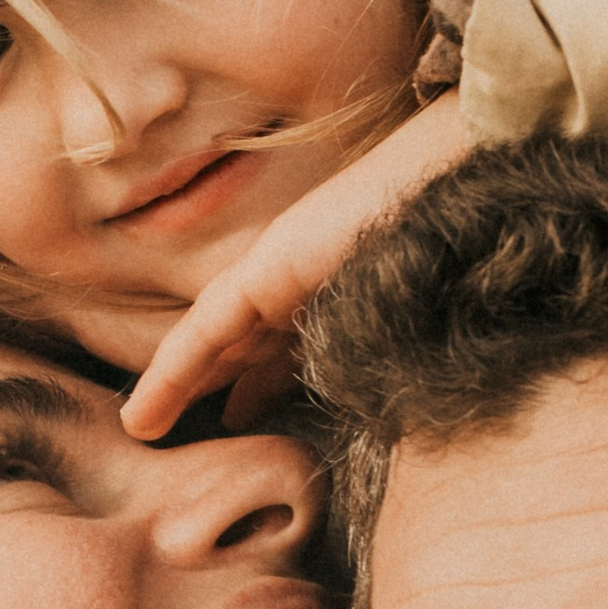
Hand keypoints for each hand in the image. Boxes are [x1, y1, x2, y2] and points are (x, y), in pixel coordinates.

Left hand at [120, 91, 473, 436]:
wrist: (465, 183)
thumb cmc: (460, 245)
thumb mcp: (414, 313)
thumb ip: (389, 352)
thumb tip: (403, 417)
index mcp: (337, 285)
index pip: (287, 342)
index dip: (260, 380)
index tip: (240, 414)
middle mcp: (303, 277)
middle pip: (245, 342)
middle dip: (214, 383)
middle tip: (177, 422)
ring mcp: (281, 270)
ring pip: (215, 341)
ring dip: (177, 385)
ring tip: (143, 425)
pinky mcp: (266, 270)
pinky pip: (206, 333)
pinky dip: (172, 375)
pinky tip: (144, 416)